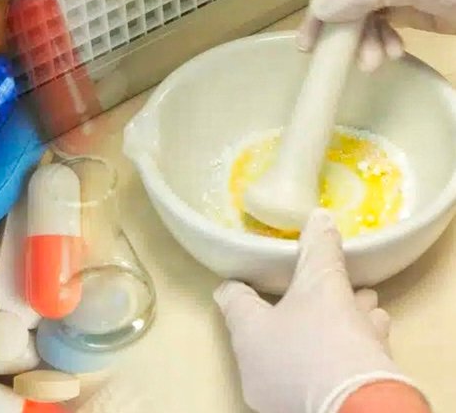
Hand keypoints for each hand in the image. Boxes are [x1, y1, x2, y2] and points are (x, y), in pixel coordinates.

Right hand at [214, 209, 420, 412]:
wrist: (347, 412)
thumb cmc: (295, 359)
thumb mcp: (250, 332)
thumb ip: (238, 305)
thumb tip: (229, 287)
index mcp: (322, 284)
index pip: (321, 245)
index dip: (318, 230)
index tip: (320, 216)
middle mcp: (355, 308)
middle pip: (354, 289)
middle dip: (344, 289)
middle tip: (328, 293)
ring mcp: (374, 343)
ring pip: (371, 324)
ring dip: (357, 324)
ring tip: (337, 333)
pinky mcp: (380, 377)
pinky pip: (371, 358)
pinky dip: (356, 358)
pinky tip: (339, 370)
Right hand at [298, 0, 455, 71]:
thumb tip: (316, 10)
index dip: (321, 11)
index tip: (309, 43)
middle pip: (348, 3)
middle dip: (347, 34)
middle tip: (344, 60)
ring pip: (365, 21)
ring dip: (366, 44)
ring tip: (375, 63)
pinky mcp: (412, 11)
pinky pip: (384, 30)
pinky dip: (383, 44)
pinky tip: (393, 54)